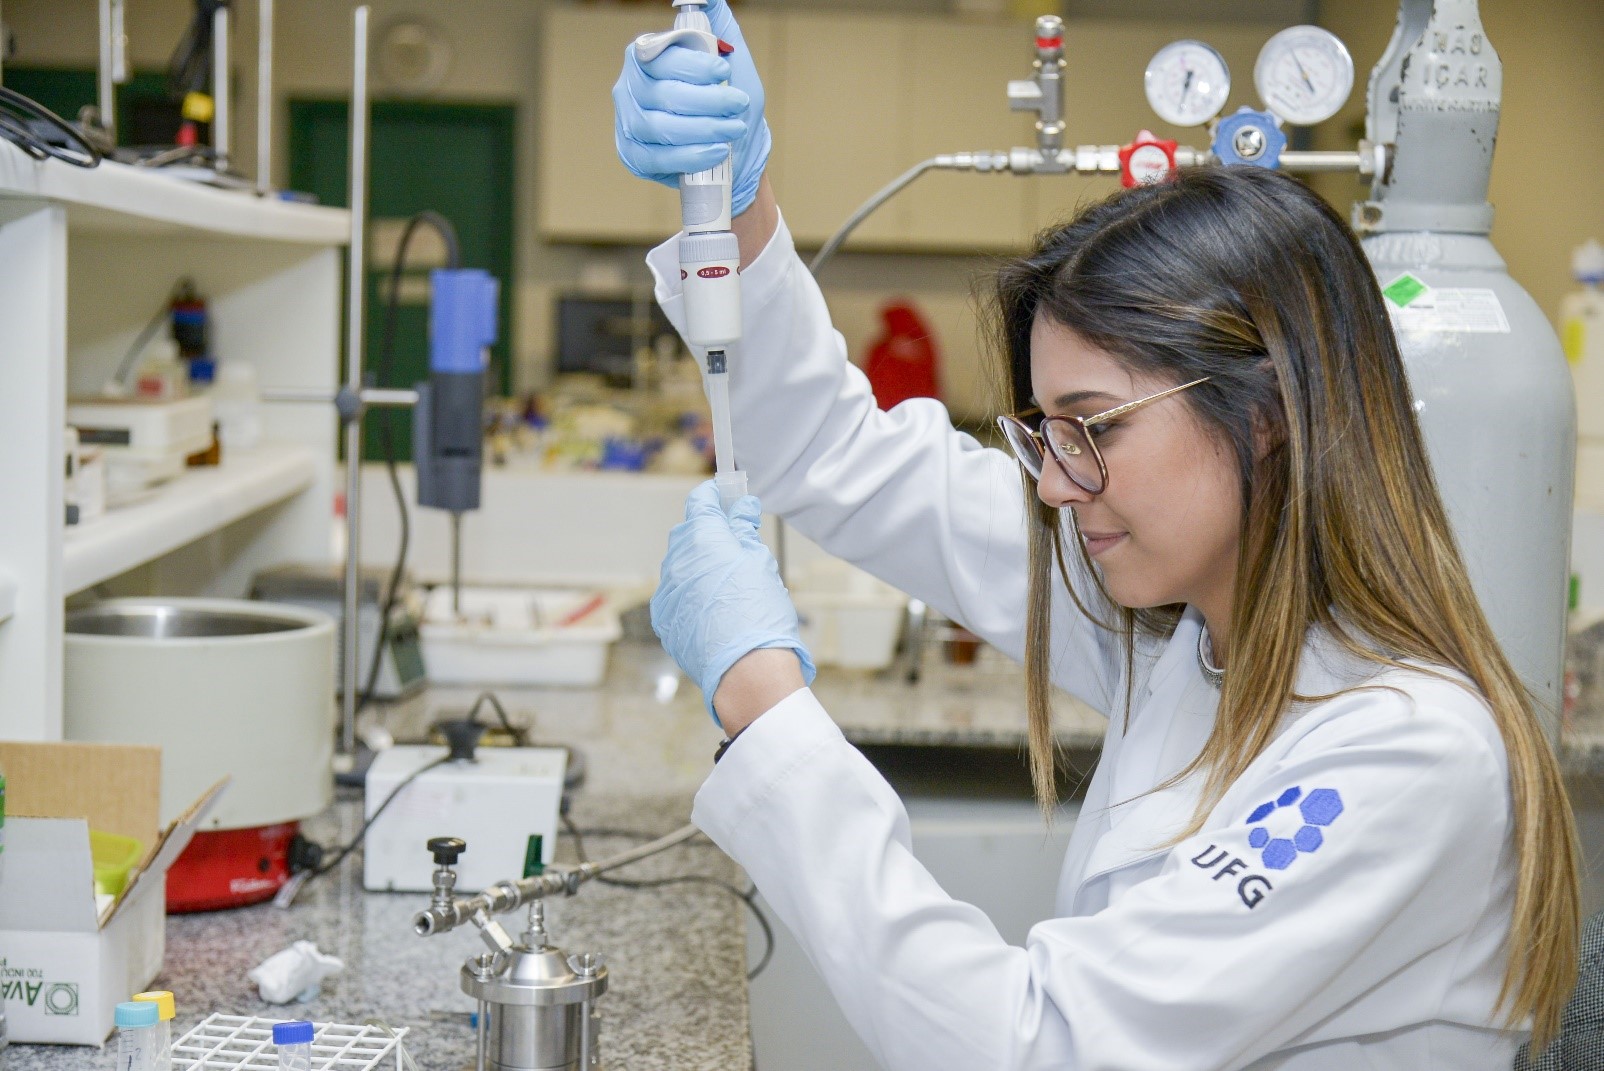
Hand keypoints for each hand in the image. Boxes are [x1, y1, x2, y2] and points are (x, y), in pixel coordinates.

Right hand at [613, 0, 770, 215]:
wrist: (735, 146)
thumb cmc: (729, 98)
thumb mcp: (730, 55)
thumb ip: (717, 23)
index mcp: (647, 55)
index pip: (661, 56)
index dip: (693, 66)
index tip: (724, 72)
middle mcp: (630, 86)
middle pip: (661, 93)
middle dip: (707, 101)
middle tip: (739, 105)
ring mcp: (629, 122)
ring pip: (658, 127)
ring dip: (702, 130)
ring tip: (734, 129)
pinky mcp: (634, 156)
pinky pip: (656, 158)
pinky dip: (690, 156)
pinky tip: (716, 152)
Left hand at [651, 481, 815, 726]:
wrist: (746, 671)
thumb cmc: (759, 615)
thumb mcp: (760, 565)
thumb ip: (745, 532)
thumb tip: (742, 509)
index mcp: (701, 539)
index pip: (700, 503)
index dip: (715, 496)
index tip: (727, 495)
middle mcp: (676, 561)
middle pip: (688, 533)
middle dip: (707, 531)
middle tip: (736, 540)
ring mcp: (667, 592)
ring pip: (681, 565)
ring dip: (699, 564)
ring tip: (728, 581)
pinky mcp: (664, 619)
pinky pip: (676, 594)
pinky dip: (691, 592)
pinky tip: (714, 606)